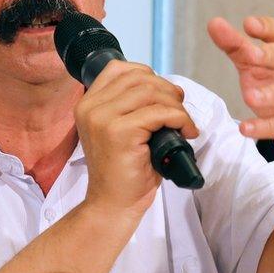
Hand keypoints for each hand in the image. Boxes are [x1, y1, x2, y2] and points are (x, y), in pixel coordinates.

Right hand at [74, 61, 197, 217]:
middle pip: (140, 77)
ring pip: (152, 92)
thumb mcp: (122, 130)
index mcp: (88, 104)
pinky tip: (186, 133)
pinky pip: (160, 113)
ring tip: (184, 124)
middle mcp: (90, 107)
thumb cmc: (124, 170)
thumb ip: (131, 105)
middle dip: (168, 90)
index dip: (149, 75)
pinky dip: (180, 119)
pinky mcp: (119, 132)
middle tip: (180, 111)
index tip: (165, 96)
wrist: (113, 204)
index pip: (119, 68)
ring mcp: (103, 118)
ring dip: (176, 106)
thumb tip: (166, 89)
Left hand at [207, 16, 273, 161]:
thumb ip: (237, 48)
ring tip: (249, 97)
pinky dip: (267, 127)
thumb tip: (214, 23)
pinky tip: (246, 129)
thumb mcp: (257, 70)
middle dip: (273, 55)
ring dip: (272, 94)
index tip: (248, 24)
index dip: (269, 28)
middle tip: (250, 54)